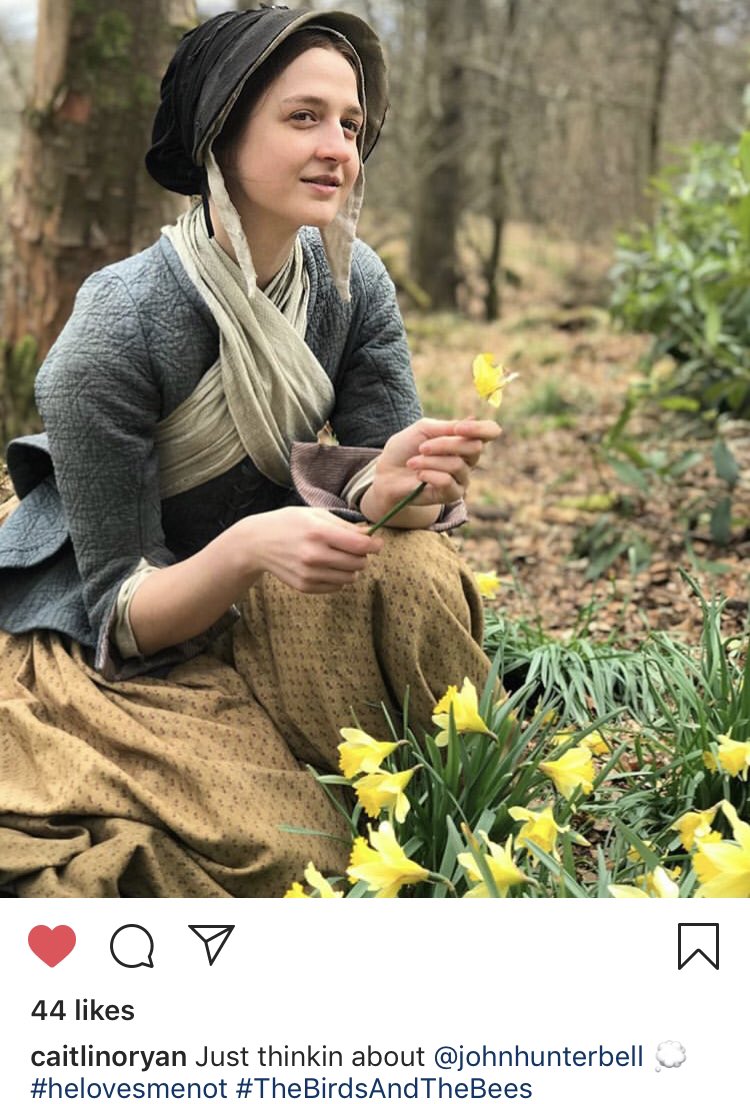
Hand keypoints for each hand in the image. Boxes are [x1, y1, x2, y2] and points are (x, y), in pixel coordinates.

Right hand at [238, 507, 382, 593]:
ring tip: (340, 557)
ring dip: (352, 569)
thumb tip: (370, 535)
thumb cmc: (288, 524)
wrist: (257, 543)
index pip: (360, 546)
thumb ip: (344, 525)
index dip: (374, 545)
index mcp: (318, 532)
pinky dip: (338, 578)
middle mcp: (314, 555)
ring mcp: (309, 573)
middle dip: (363, 557)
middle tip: (355, 549)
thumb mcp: (314, 514)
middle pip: (358, 563)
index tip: (377, 543)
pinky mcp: (305, 586)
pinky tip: (327, 567)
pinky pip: (336, 587)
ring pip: (350, 578)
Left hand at [369, 417, 500, 511]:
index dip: (481, 428)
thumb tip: (472, 419)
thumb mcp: (423, 429)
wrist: (387, 473)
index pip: (490, 432)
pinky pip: (448, 481)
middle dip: (445, 444)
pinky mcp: (452, 495)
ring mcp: (462, 477)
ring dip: (430, 461)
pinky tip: (419, 475)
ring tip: (413, 462)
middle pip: (474, 447)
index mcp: (464, 439)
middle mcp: (468, 458)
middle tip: (422, 447)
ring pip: (457, 465)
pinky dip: (429, 474)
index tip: (459, 428)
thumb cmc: (405, 449)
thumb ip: (447, 427)